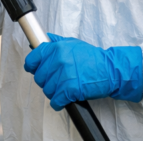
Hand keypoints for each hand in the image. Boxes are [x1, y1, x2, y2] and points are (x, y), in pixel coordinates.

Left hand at [23, 34, 142, 110]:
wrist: (110, 70)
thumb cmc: (93, 58)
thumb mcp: (73, 43)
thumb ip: (57, 42)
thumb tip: (44, 40)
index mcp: (57, 48)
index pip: (32, 60)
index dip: (32, 67)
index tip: (36, 70)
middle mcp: (58, 60)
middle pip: (39, 78)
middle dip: (47, 81)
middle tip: (57, 81)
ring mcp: (64, 75)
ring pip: (47, 90)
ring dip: (54, 93)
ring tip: (64, 89)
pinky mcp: (70, 89)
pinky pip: (55, 101)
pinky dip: (58, 103)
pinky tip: (64, 100)